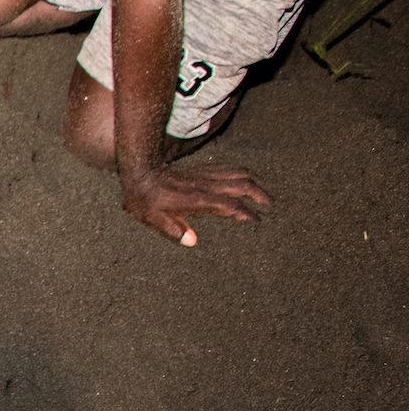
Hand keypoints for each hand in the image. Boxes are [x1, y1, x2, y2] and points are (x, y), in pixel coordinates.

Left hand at [121, 163, 271, 246]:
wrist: (140, 174)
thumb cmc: (145, 201)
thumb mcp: (154, 220)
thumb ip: (174, 231)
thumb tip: (193, 242)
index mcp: (198, 199)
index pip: (230, 204)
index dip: (246, 212)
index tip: (257, 221)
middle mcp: (206, 184)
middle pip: (243, 184)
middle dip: (260, 194)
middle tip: (270, 206)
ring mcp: (205, 175)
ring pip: (239, 173)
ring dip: (255, 182)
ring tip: (263, 194)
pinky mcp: (202, 170)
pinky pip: (229, 169)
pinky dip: (242, 174)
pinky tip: (245, 181)